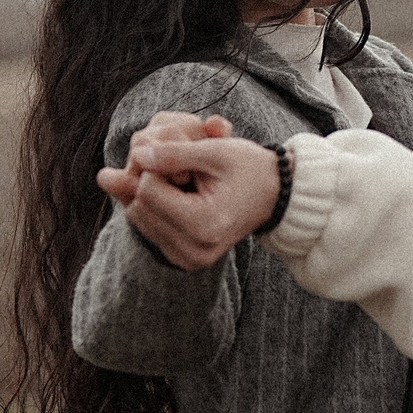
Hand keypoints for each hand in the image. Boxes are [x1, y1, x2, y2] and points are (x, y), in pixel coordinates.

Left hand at [97, 115, 283, 273]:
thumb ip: (173, 152)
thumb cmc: (248, 168)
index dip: (159, 166)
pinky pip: (148, 231)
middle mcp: (195, 249)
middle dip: (152, 182)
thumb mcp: (215, 151)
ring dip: (151, 197)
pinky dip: (156, 211)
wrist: (274, 196)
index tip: (184, 161)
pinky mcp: (185, 262)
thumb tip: (138, 155)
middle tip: (183, 172)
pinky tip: (180, 201)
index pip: (147, 189)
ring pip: (138, 218)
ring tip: (184, 187)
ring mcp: (190, 260)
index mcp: (203, 223)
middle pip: (139, 206)